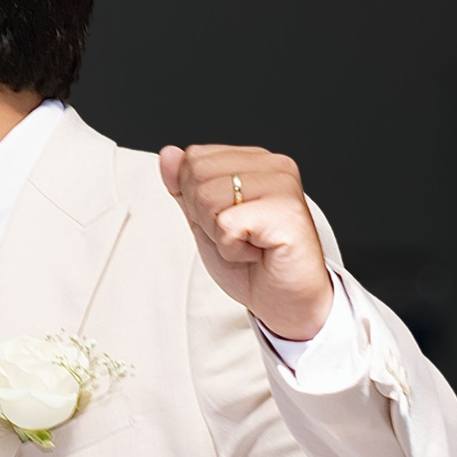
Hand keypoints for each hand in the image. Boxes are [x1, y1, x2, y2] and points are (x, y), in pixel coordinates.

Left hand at [159, 145, 333, 340]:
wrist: (288, 301)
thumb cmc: (253, 263)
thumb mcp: (206, 221)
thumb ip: (184, 187)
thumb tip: (169, 154)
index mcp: (254, 161)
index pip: (193, 158)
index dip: (195, 198)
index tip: (227, 220)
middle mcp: (272, 166)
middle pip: (197, 175)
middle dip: (205, 216)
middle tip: (238, 235)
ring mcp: (283, 186)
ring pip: (208, 198)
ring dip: (219, 234)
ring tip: (249, 243)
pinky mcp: (287, 212)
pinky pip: (227, 224)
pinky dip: (232, 249)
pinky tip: (257, 252)